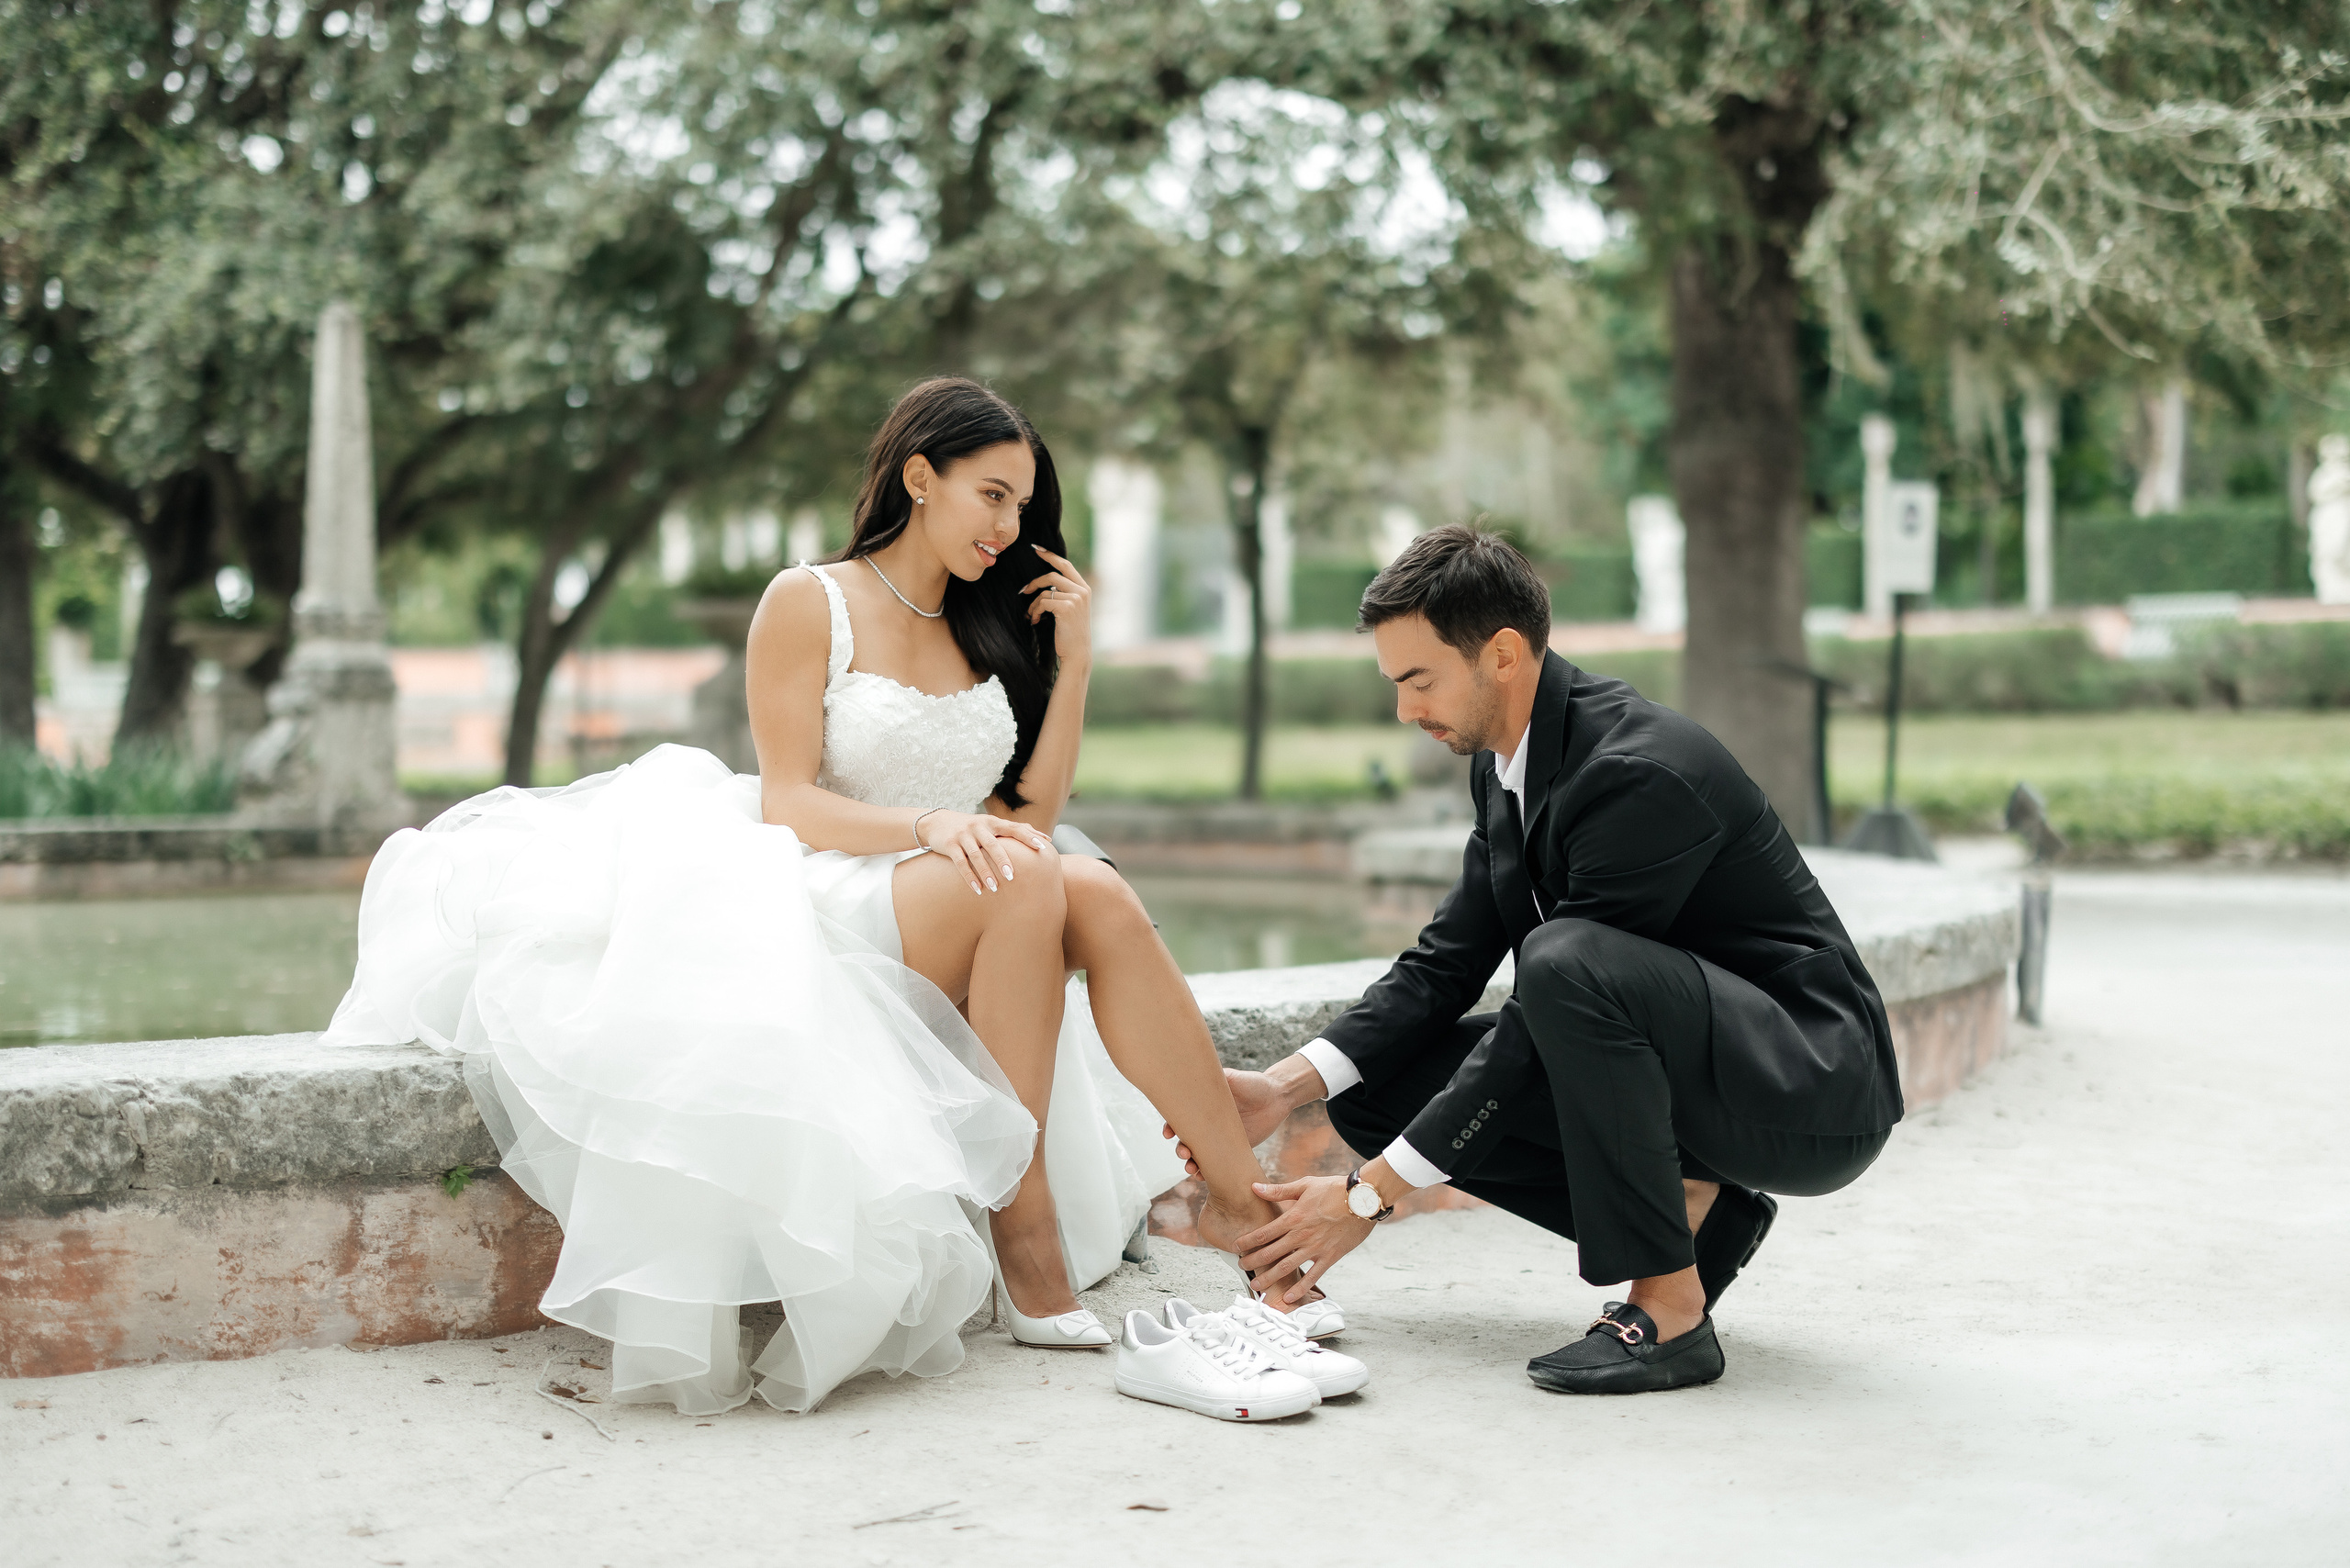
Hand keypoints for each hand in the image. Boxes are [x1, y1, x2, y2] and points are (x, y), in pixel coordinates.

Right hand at [915, 809, 1054, 895]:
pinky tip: (977, 889)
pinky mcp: (949, 844)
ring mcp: (963, 835)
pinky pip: (960, 862)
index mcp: (992, 822)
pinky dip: (969, 877)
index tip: (1042, 847)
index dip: (1028, 836)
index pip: (1013, 828)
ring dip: (985, 872)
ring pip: (976, 855)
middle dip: (1002, 860)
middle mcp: (978, 826)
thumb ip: (1015, 830)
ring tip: (994, 888)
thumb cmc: (972, 827)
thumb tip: (1044, 837)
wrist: (937, 822)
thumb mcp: (991, 824)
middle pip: (993, 844)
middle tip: (1012, 877)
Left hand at [1021, 547, 1092, 662]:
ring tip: (1031, 615)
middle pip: (1052, 575)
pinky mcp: (1066, 607)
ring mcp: (1075, 598)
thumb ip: (1064, 594)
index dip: (1050, 555)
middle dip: (1034, 582)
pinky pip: (1042, 602)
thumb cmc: (1070, 634)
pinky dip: (1035, 611)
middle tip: (1023, 590)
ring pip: (1045, 591)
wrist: (1077, 654)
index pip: (1065, 565)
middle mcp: (1082, 591)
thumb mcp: (1071, 610)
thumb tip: (1046, 585)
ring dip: (1033, 604)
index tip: (1036, 549)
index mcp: (1084, 589)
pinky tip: (1036, 621)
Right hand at [1163, 1069, 1288, 1177]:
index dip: (1170, 1126)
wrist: (1277, 1097)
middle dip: (1181, 1149)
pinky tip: (1203, 1177)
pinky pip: (1217, 1164)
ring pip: (1199, 1155)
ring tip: (1192, 1169)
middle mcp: (1208, 1124)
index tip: (1168, 1134)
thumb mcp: (1232, 1078)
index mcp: (1203, 1107)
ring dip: (1190, 1163)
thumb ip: (1216, 1078)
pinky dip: (1207, 1172)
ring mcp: (1220, 1138)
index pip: (1181, 1119)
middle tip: (1185, 1152)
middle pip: (1186, 1140)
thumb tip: (1194, 1074)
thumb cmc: (1253, 1083)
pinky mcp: (1234, 1150)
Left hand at [1236, 1176, 1374, 1305]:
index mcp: (1293, 1217)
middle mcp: (1301, 1235)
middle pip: (1271, 1253)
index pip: (1263, 1233)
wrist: (1362, 1199)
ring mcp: (1316, 1248)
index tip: (1236, 1247)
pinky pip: (1313, 1276)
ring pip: (1287, 1267)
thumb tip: (1254, 1187)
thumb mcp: (1304, 1185)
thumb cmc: (1333, 1189)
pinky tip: (1289, 1298)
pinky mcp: (1330, 1256)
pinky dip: (1300, 1289)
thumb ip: (1278, 1190)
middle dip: (1253, 1262)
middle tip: (1242, 1267)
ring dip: (1270, 1278)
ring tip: (1257, 1286)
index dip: (1247, 1241)